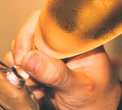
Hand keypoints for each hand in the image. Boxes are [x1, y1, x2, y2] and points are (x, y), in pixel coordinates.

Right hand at [5, 10, 121, 109]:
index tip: (24, 52)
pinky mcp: (45, 69)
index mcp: (80, 40)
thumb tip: (30, 58)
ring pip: (26, 49)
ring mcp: (53, 56)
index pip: (52, 20)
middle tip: (26, 72)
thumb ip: (57, 74)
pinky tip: (35, 89)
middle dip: (24, 52)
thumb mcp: (80, 88)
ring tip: (34, 84)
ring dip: (23, 67)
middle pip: (33, 32)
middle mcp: (65, 44)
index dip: (33, 31)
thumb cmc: (98, 102)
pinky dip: (23, 76)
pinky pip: (25, 64)